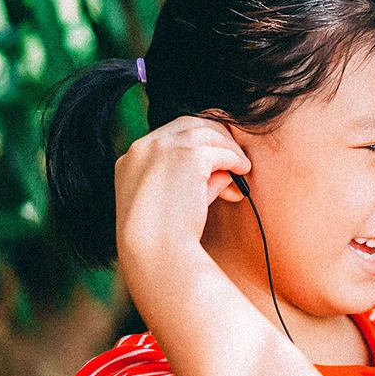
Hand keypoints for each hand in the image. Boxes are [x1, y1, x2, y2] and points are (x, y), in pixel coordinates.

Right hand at [115, 115, 250, 266]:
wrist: (157, 251)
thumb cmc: (163, 235)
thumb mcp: (174, 200)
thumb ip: (197, 180)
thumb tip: (227, 171)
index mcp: (131, 158)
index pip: (168, 135)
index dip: (194, 142)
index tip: (212, 155)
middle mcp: (144, 147)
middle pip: (189, 124)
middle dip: (214, 137)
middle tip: (232, 155)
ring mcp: (165, 147)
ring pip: (207, 133)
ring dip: (228, 147)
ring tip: (241, 167)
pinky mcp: (188, 155)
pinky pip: (221, 151)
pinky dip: (235, 159)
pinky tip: (243, 171)